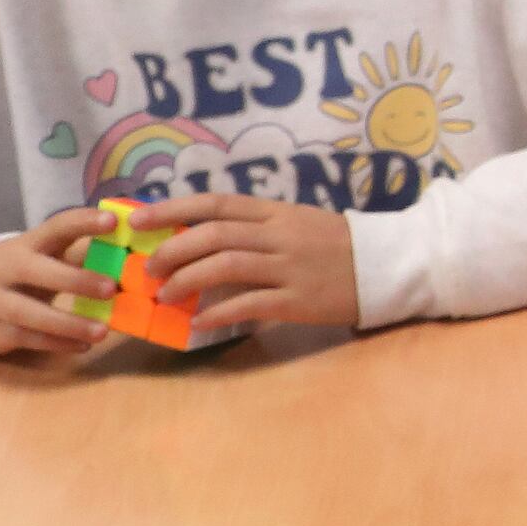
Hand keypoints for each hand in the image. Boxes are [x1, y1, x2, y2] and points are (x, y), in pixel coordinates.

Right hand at [0, 209, 116, 359]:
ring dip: (69, 323)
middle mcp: (5, 268)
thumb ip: (76, 255)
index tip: (112, 221)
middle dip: (76, 280)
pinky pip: (26, 338)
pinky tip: (83, 346)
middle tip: (111, 289)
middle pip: (38, 271)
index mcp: (26, 245)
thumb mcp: (41, 259)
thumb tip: (126, 253)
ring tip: (103, 331)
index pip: (55, 227)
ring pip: (30, 313)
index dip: (83, 222)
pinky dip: (56, 343)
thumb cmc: (19, 276)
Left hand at [132, 191, 363, 331]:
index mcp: (276, 212)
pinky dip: (218, 312)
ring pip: (226, 267)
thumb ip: (254, 229)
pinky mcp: (299, 300)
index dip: (173, 209)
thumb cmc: (334, 245)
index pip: (216, 203)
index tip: (138, 219)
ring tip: (166, 295)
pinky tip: (199, 321)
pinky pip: (250, 304)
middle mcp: (280, 236)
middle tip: (149, 269)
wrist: (387, 266)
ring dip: (187, 281)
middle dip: (173, 251)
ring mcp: (290, 268)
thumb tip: (197, 239)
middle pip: (214, 235)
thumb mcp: (295, 223)